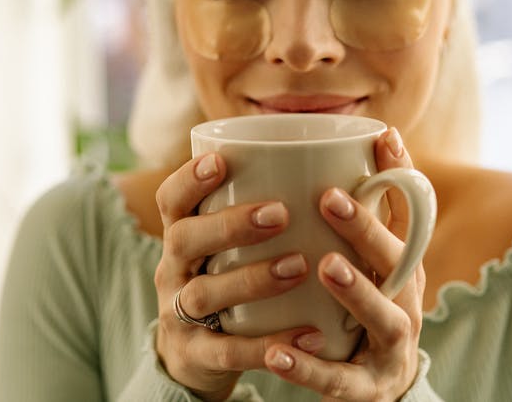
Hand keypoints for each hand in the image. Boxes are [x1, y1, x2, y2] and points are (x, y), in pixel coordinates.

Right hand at [153, 152, 326, 400]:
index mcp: (182, 236)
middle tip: (280, 214)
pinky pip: (230, 350)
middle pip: (184, 239)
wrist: (196, 358)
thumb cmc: (230, 281)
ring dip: (251, 279)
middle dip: (230, 224)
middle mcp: (172, 270)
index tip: (220, 160)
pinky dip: (269, 344)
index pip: (171, 201)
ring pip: (204, 294)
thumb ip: (261, 208)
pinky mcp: (197, 355)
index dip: (189, 179)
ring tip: (299, 266)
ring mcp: (179, 315)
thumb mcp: (229, 248)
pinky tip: (310, 334)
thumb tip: (340, 153)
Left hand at [264, 127, 426, 400]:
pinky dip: (307, 366)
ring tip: (325, 266)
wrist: (376, 392)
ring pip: (383, 318)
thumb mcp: (367, 263)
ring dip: (357, 291)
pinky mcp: (367, 389)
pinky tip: (276, 351)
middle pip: (399, 263)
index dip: (402, 177)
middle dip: (368, 230)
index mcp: (404, 267)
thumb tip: (355, 139)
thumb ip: (356, 215)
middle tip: (330, 199)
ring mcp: (392, 347)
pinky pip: (338, 379)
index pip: (414, 216)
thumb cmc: (362, 311)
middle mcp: (407, 302)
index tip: (384, 137)